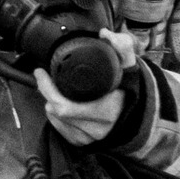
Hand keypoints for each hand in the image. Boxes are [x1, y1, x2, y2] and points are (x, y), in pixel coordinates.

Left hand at [35, 29, 138, 145]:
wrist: (138, 112)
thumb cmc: (129, 87)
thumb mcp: (129, 65)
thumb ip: (122, 47)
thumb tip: (105, 34)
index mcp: (106, 111)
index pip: (64, 106)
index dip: (47, 89)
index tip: (40, 72)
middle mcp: (97, 129)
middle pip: (57, 113)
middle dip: (46, 94)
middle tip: (43, 79)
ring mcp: (90, 138)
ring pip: (56, 121)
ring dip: (50, 104)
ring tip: (53, 91)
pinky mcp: (84, 144)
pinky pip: (60, 130)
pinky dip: (55, 117)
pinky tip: (59, 106)